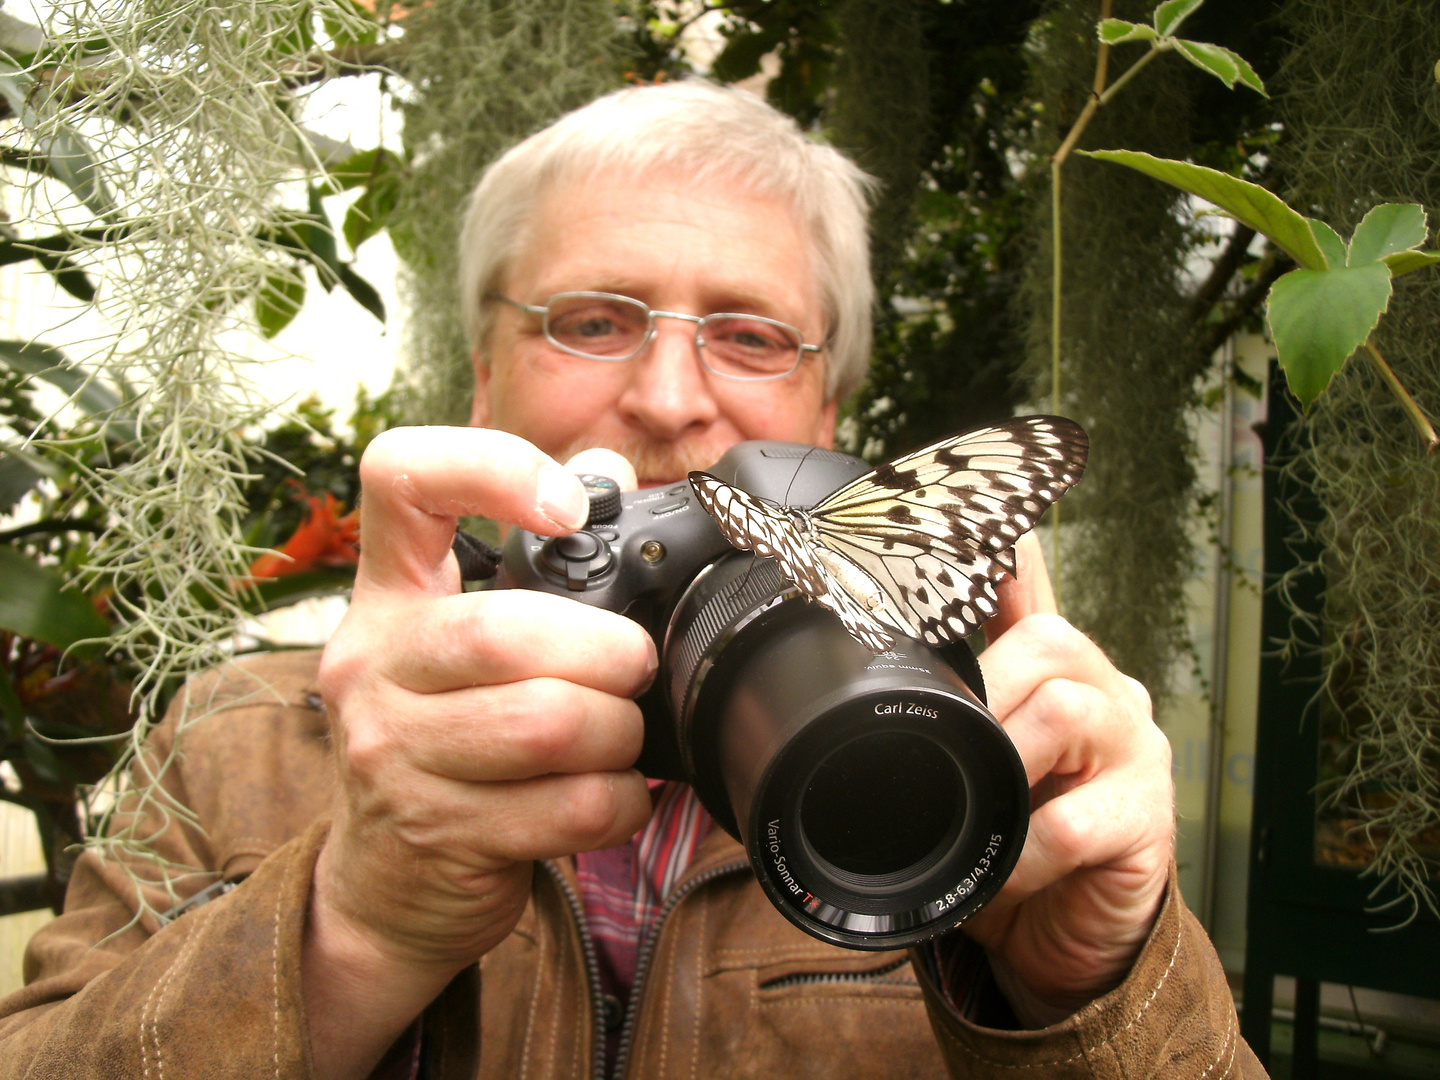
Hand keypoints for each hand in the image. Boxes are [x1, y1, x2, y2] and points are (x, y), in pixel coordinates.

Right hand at [304, 428, 654, 1077]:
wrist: (386, 887)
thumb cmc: (446, 746)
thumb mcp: (457, 652)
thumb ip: (530, 573)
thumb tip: (611, 474)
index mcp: (387, 596)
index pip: (399, 480)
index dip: (491, 466)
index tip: (569, 506)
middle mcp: (373, 664)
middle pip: (506, 631)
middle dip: (608, 652)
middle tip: (634, 668)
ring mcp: (392, 753)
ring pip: (548, 723)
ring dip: (618, 732)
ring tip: (620, 737)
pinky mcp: (437, 833)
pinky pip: (567, 807)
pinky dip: (619, 802)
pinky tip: (613, 798)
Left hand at [962, 533, 1172, 1025]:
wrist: (1067, 932)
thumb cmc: (1019, 833)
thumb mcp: (980, 757)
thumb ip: (960, 693)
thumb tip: (900, 634)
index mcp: (1062, 672)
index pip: (1032, 597)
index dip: (1002, 565)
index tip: (973, 554)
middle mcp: (1108, 695)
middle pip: (1050, 643)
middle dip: (984, 691)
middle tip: (947, 744)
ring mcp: (1138, 753)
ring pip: (1068, 712)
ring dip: (1006, 762)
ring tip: (981, 807)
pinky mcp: (1148, 822)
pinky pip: (1072, 823)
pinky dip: (1022, 851)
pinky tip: (1007, 870)